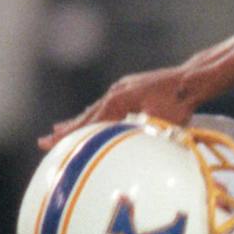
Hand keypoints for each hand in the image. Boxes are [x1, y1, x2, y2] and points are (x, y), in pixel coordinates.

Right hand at [44, 66, 201, 149]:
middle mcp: (115, 93)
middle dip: (65, 130)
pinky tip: (89, 119)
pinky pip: (106, 105)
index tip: (53, 142)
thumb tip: (132, 152)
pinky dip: (94, 115)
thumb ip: (141, 134)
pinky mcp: (128, 89)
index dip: (72, 135)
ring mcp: (121, 89)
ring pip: (94, 110)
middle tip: (44, 141)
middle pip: (86, 116)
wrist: (190, 81)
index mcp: (119, 101)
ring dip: (77, 122)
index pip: (90, 122)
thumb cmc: (179, 104)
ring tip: (58, 130)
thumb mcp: (160, 123)